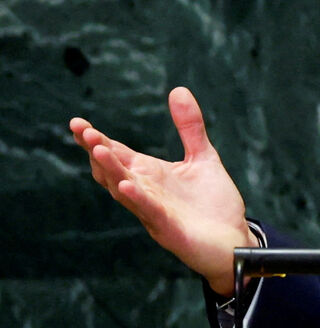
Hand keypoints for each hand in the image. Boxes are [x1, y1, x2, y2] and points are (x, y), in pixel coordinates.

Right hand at [69, 86, 257, 295]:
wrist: (232, 239)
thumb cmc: (213, 203)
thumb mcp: (203, 157)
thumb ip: (190, 127)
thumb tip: (178, 89)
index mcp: (150, 174)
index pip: (117, 154)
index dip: (98, 139)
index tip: (78, 123)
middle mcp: (145, 192)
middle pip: (113, 170)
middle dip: (98, 151)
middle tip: (83, 130)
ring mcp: (154, 211)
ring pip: (125, 190)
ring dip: (111, 171)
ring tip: (98, 150)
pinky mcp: (169, 228)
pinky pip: (149, 211)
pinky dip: (137, 199)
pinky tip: (126, 185)